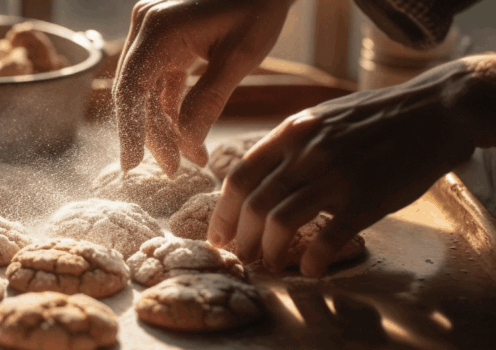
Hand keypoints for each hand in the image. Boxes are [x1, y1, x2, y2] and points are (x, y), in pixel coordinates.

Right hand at [113, 0, 294, 174]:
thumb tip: (186, 144)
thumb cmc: (259, 8)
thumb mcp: (239, 57)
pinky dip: (171, 110)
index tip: (132, 164)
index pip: (132, 87)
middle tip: (172, 169)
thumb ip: (209, 100)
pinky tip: (187, 137)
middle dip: (151, 134)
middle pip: (135, 93)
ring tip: (186, 158)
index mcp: (160, 28)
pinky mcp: (164, 42)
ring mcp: (153, 34)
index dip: (130, 128)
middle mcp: (147, 28)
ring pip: (146, 92)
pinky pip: (160, 83)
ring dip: (163, 126)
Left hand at [207, 59, 482, 277]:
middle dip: (242, 239)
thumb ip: (287, 146)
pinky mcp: (365, 198)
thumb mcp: (319, 118)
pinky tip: (311, 270)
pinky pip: (327, 239)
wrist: (433, 110)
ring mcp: (335, 175)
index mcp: (290, 132)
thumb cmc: (373, 118)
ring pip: (280, 222)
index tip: (218, 236)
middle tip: (242, 258)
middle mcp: (306, 152)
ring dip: (268, 252)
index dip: (223, 213)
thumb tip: (255, 180)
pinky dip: (312, 261)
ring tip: (269, 265)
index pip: (239, 177)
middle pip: (254, 204)